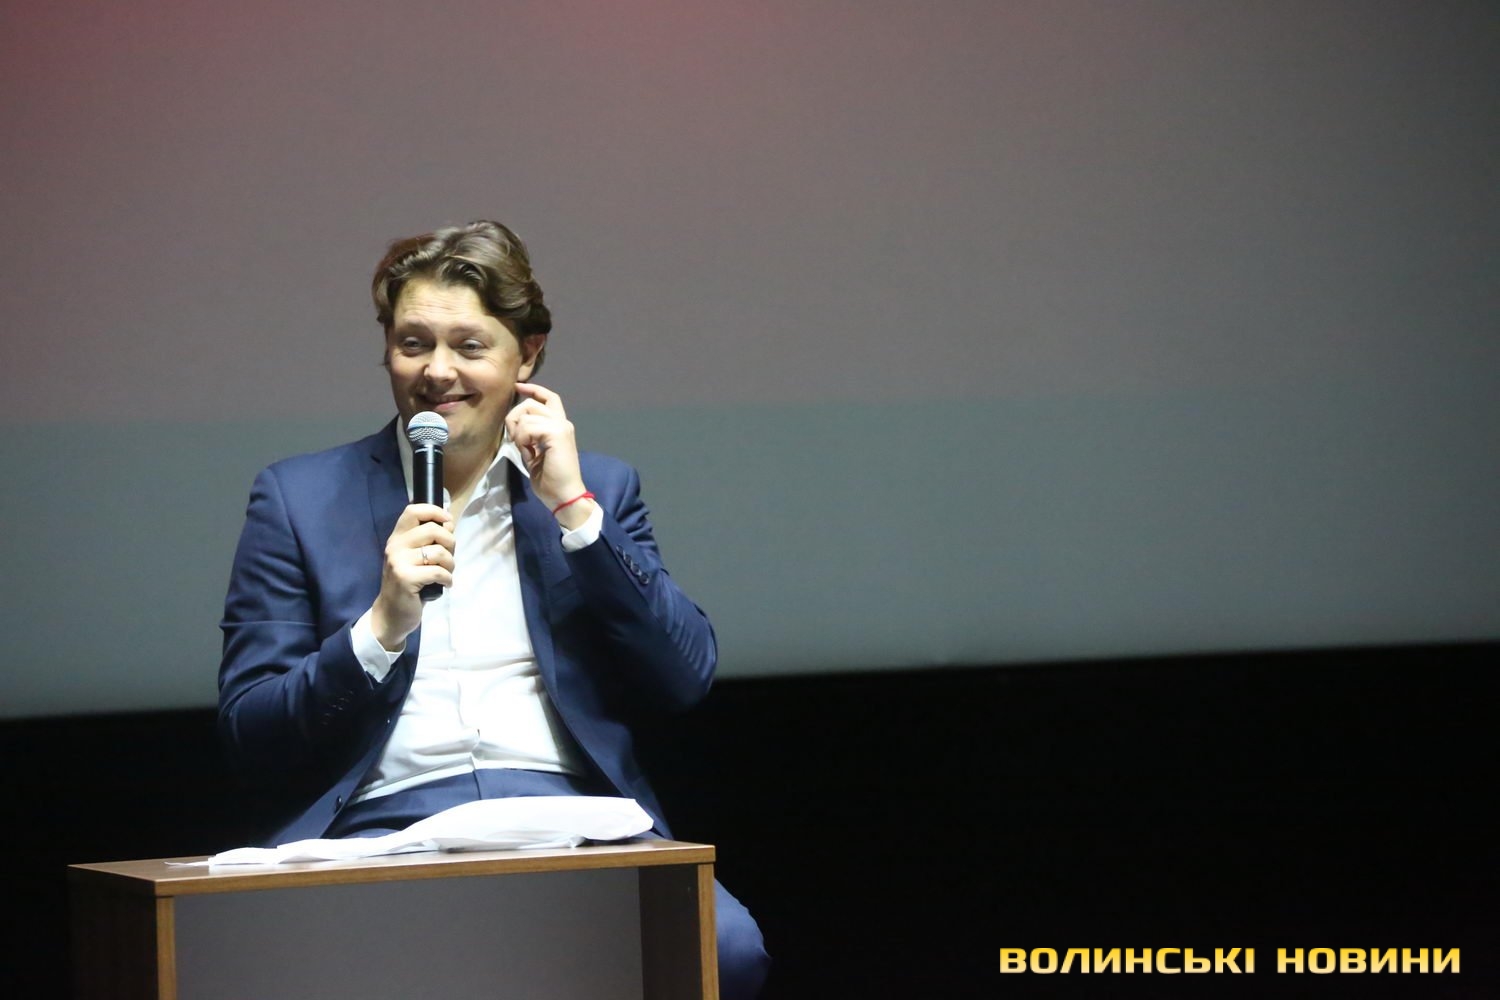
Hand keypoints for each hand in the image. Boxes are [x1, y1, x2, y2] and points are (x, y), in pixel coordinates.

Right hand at [369, 503, 454, 649]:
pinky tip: (445, 585)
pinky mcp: (405, 579)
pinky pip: (438, 572)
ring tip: (447, 573)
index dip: (435, 511)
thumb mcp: (414, 558)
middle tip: (449, 558)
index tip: (448, 522)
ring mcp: (398, 562)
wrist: (391, 614)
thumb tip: (449, 523)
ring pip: (438, 552)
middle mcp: (395, 546)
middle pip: (432, 529)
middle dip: (450, 543)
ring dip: (450, 564)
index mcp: (397, 537)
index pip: (413, 510)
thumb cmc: (408, 584)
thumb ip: (428, 540)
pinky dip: (448, 579)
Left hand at [507, 382, 592, 527]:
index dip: (533, 390)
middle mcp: (563, 422)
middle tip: (516, 441)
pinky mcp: (558, 433)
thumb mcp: (535, 454)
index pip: (548, 398)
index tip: (518, 387)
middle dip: (515, 419)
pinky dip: (522, 439)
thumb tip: (516, 425)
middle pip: (530, 404)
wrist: (565, 496)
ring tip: (524, 450)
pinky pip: (528, 427)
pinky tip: (528, 453)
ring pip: (527, 414)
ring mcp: (561, 426)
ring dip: (518, 433)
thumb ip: (529, 437)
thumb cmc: (551, 481)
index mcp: (560, 426)